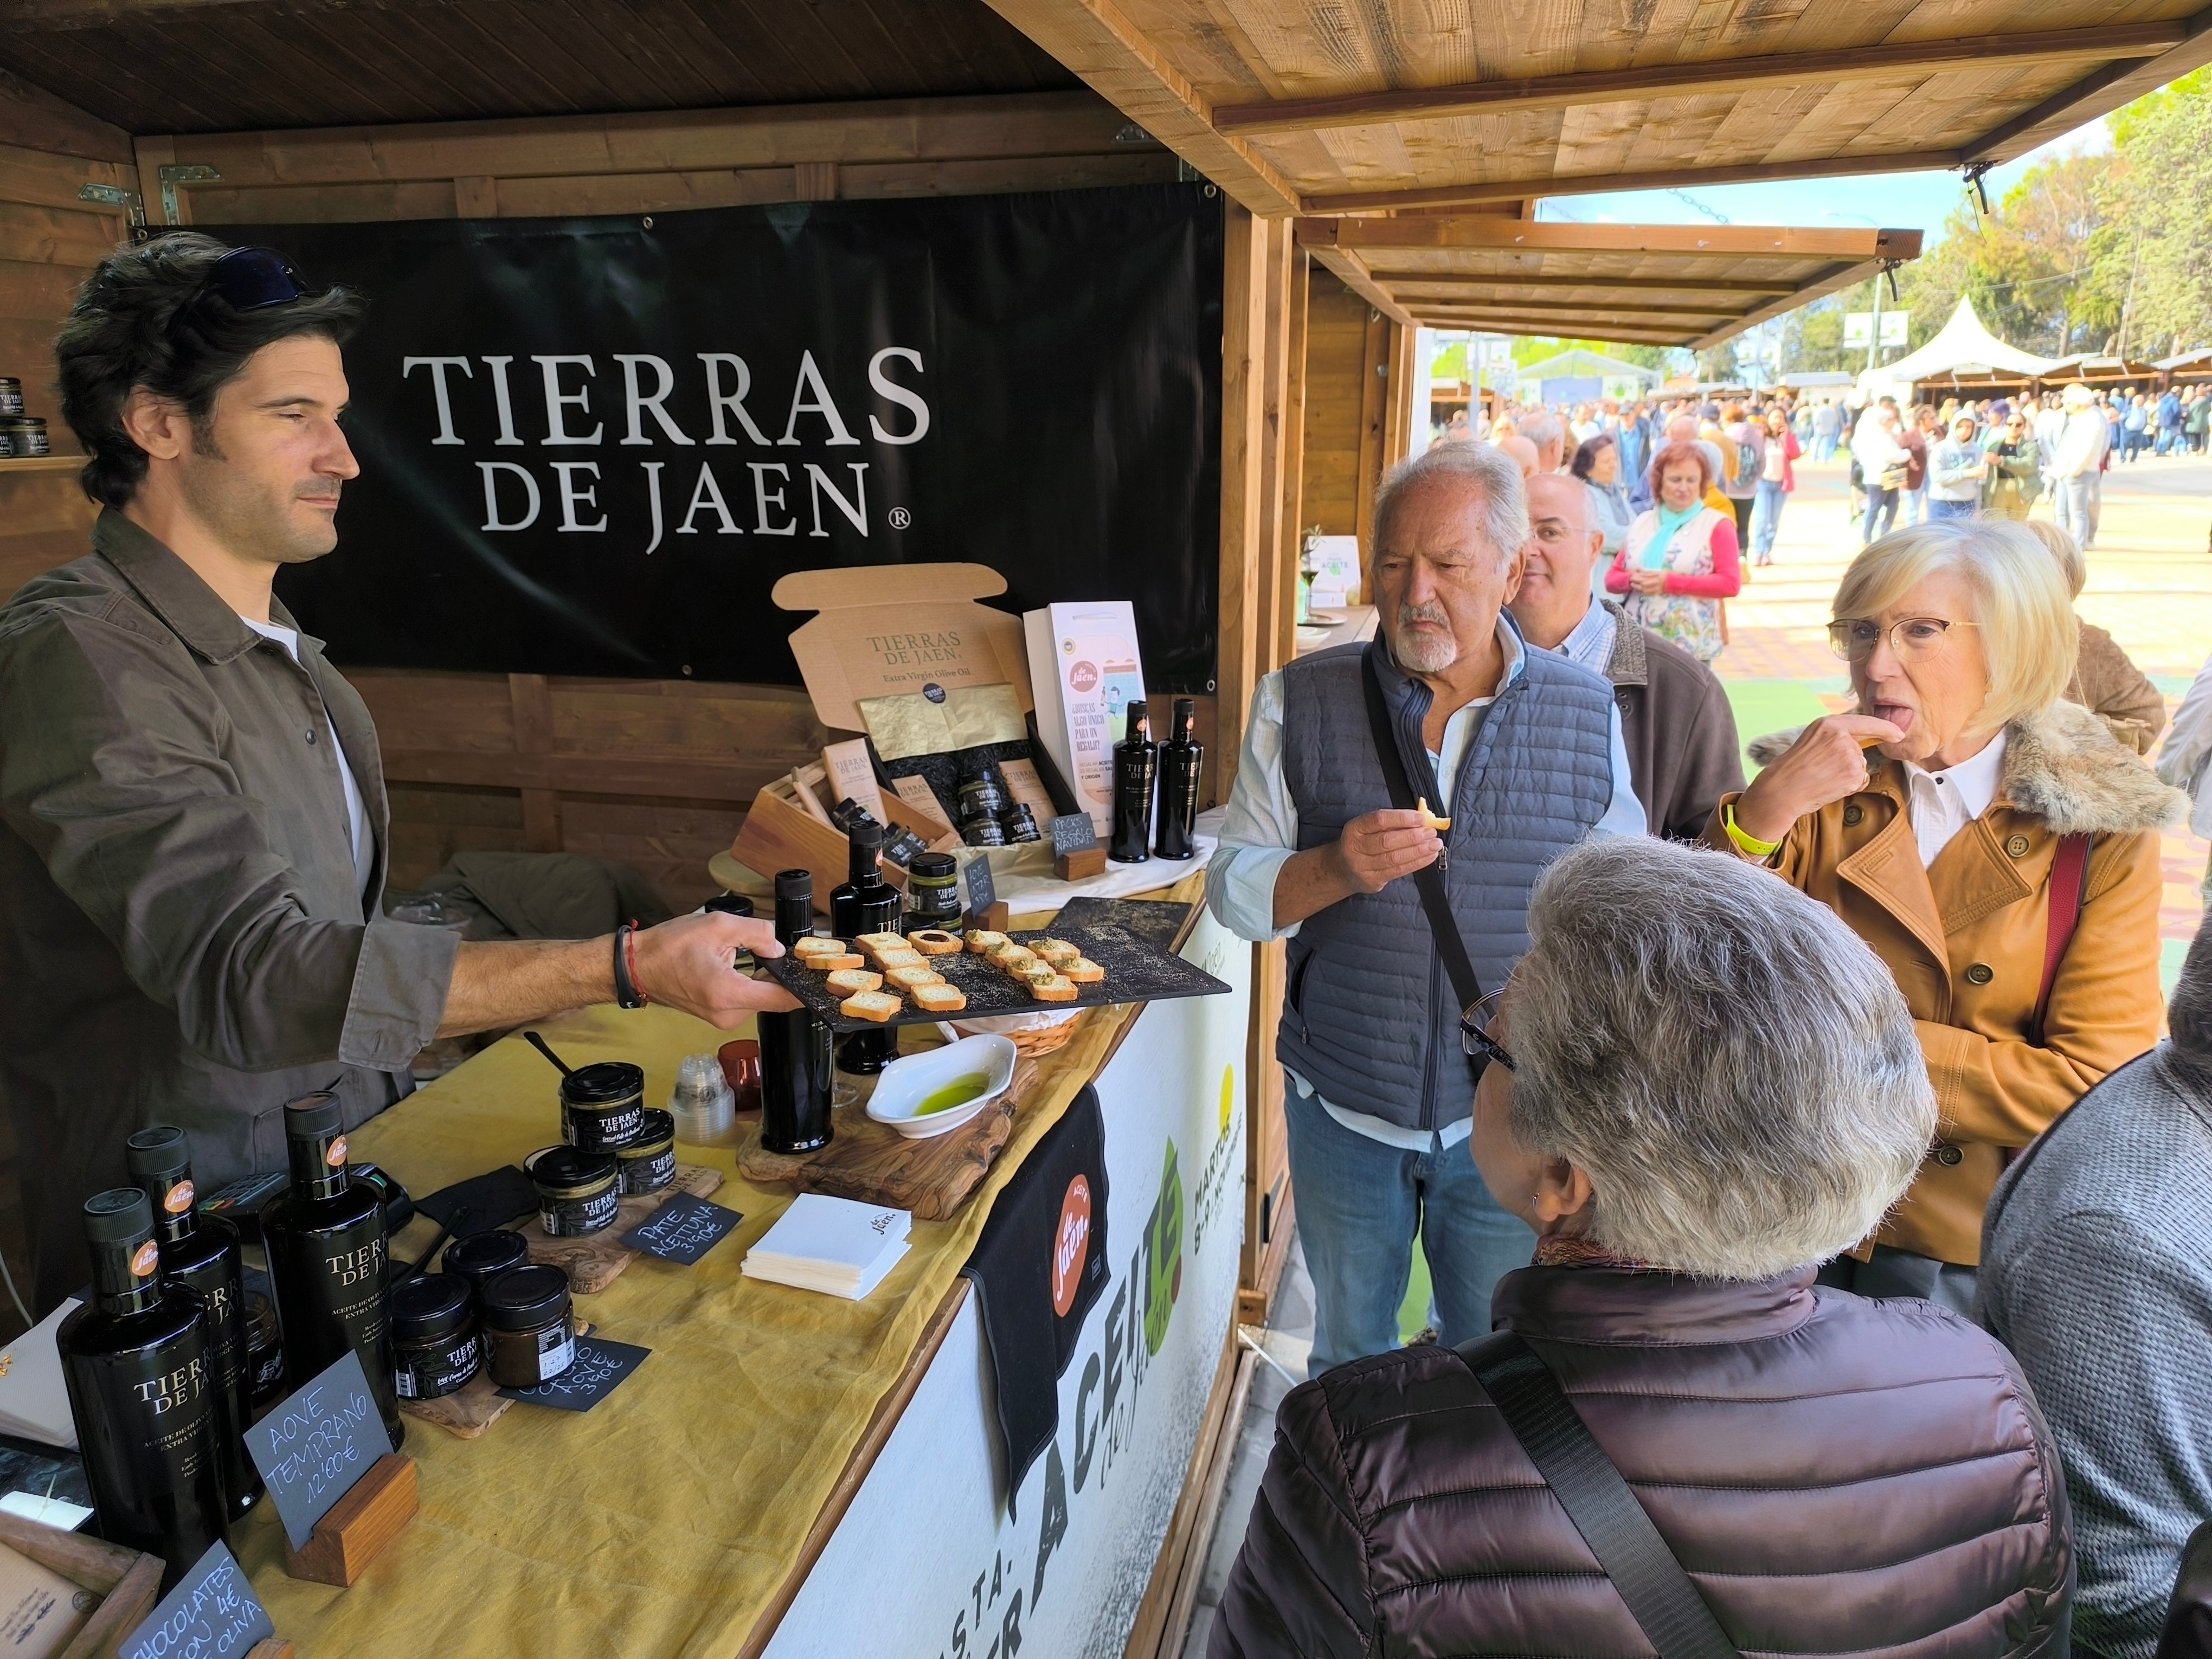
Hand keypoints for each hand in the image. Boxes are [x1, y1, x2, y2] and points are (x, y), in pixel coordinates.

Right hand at [630, 912, 801, 1026]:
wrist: (636, 966)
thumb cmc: (669, 946)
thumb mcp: (718, 925)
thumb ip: (757, 933)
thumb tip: (779, 947)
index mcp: (729, 994)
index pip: (783, 999)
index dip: (804, 987)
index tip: (821, 978)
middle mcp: (728, 1014)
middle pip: (773, 997)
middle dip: (781, 974)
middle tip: (784, 950)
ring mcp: (721, 1018)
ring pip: (759, 998)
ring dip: (764, 978)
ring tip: (757, 954)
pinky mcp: (717, 1015)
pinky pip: (745, 1000)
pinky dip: (750, 984)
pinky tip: (744, 966)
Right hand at [1331, 809, 1440, 894]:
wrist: (1341, 869)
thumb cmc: (1361, 843)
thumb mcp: (1367, 828)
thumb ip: (1390, 824)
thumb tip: (1420, 821)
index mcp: (1355, 828)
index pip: (1379, 820)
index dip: (1402, 818)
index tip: (1420, 818)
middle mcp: (1356, 847)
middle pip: (1387, 841)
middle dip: (1413, 836)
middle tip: (1431, 833)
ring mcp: (1363, 866)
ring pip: (1394, 858)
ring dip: (1418, 851)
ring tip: (1434, 845)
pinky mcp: (1373, 881)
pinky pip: (1398, 872)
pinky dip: (1417, 863)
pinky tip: (1428, 857)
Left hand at [1628, 567, 1667, 595]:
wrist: (1675, 583)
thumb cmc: (1667, 575)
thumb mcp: (1659, 571)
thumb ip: (1648, 572)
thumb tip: (1638, 570)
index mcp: (1658, 576)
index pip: (1645, 577)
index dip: (1637, 577)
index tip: (1632, 576)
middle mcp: (1657, 583)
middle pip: (1644, 584)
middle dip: (1636, 582)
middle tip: (1631, 580)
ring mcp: (1657, 589)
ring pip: (1644, 590)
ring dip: (1637, 588)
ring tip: (1633, 585)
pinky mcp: (1657, 593)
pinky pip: (1647, 594)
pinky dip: (1641, 592)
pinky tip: (1638, 590)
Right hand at [1732, 713, 1904, 844]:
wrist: (1783, 790)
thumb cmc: (1794, 767)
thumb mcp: (1812, 739)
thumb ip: (1836, 735)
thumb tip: (1866, 739)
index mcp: (1829, 723)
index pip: (1866, 722)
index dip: (1886, 728)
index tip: (1898, 734)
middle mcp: (1842, 737)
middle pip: (1862, 749)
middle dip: (1851, 760)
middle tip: (1825, 768)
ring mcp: (1849, 756)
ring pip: (1861, 765)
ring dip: (1849, 773)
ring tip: (1825, 777)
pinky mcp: (1854, 774)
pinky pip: (1861, 779)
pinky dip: (1850, 785)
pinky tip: (1831, 785)